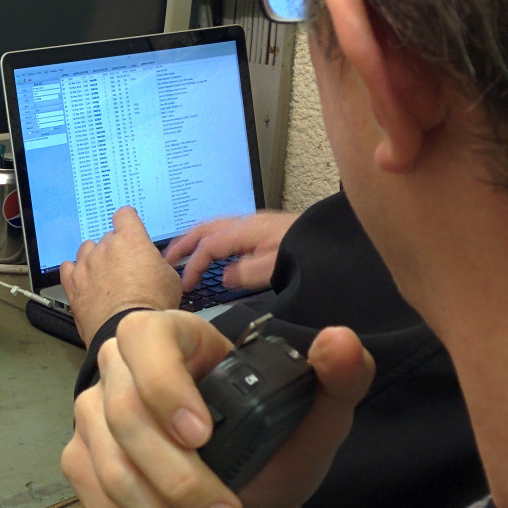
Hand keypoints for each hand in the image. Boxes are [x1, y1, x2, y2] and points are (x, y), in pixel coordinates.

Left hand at [59, 207, 182, 344]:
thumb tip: (155, 264)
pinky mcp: (73, 284)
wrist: (128, 329)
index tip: (129, 228)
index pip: (124, 215)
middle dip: (116, 248)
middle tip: (125, 267)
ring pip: (86, 250)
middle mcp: (105, 248)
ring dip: (94, 258)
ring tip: (104, 275)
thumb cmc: (152, 306)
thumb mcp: (170, 279)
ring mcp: (86, 265)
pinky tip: (83, 280)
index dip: (128, 222)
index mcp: (130, 240)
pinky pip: (68, 268)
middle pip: (107, 237)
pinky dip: (75, 272)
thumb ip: (157, 263)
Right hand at [61, 309, 373, 507]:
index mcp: (171, 334)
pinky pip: (97, 500)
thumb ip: (340, 380)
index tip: (204, 436)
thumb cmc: (271, 448)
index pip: (144, 342)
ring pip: (109, 467)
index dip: (165, 388)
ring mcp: (91, 414)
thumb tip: (340, 342)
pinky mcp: (79, 460)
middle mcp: (118, 366)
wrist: (238, 498)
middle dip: (178, 479)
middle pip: (124, 417)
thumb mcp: (316, 419)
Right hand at [163, 210, 298, 292]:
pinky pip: (231, 232)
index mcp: (248, 230)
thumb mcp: (278, 267)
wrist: (341, 243)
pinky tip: (220, 254)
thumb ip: (247, 272)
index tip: (186, 285)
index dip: (193, 264)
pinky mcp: (268, 230)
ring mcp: (259, 225)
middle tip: (167, 258)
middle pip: (207, 228)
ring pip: (218, 228)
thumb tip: (226, 277)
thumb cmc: (311, 253)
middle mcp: (251, 223)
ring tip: (185, 253)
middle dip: (184, 242)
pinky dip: (215, 241)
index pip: (209, 245)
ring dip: (198, 240)